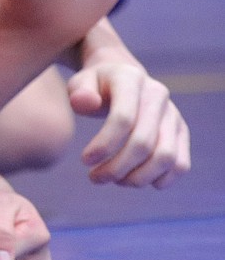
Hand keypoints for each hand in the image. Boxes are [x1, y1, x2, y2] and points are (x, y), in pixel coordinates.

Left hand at [68, 59, 190, 188]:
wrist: (122, 78)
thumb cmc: (95, 86)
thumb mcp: (81, 83)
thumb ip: (79, 93)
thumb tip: (83, 103)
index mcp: (131, 80)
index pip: (123, 118)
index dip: (104, 145)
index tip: (85, 161)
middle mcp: (158, 96)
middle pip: (143, 142)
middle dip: (117, 167)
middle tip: (95, 178)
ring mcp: (173, 115)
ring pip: (165, 157)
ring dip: (138, 177)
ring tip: (114, 180)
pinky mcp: (181, 132)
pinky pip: (180, 163)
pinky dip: (161, 179)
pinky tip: (135, 180)